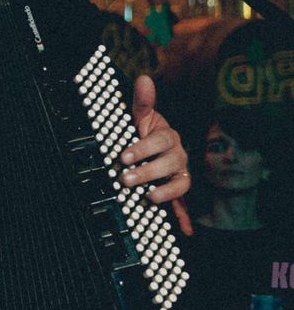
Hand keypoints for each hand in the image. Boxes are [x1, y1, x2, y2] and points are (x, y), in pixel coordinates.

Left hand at [122, 74, 192, 233]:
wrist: (154, 146)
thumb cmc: (145, 131)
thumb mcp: (141, 116)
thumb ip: (142, 102)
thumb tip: (143, 79)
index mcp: (167, 138)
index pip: (159, 141)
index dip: (143, 148)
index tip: (124, 156)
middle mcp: (177, 156)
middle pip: (169, 164)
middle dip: (147, 172)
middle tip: (125, 178)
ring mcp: (178, 174)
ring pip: (179, 183)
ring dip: (163, 192)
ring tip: (147, 198)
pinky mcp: (176, 190)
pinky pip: (182, 204)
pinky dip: (184, 217)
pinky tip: (186, 230)